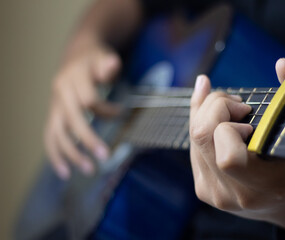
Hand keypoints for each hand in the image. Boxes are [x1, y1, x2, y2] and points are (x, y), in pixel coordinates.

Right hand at [44, 38, 120, 179]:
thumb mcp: (104, 56)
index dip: (107, 110)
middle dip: (88, 139)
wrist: (77, 56)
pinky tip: (65, 172)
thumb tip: (112, 65)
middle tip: (105, 157)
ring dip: (71, 154)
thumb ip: (108, 63)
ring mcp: (54, 106)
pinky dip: (56, 155)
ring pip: (58, 133)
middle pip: (72, 120)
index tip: (122, 112)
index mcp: (73, 77)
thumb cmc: (94, 59)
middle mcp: (60, 92)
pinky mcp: (54, 116)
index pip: (89, 100)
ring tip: (88, 171)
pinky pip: (50, 138)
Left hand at [189, 59, 284, 234]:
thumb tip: (280, 64)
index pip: (227, 155)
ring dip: (208, 110)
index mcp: (258, 187)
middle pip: (201, 135)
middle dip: (217, 106)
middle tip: (240, 106)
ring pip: (193, 136)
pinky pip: (191, 144)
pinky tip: (208, 104)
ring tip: (230, 106)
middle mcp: (228, 192)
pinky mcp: (202, 186)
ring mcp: (211, 191)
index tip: (249, 118)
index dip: (231, 127)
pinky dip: (199, 119)